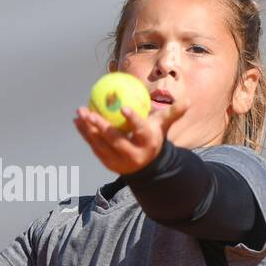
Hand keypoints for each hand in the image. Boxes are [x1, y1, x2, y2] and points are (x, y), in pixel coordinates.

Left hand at [73, 97, 187, 174]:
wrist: (147, 165)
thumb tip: (188, 99)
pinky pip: (94, 146)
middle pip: (115, 139)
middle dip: (101, 125)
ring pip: (101, 144)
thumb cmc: (154, 137)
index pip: (140, 130)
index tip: (123, 107)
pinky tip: (77, 121)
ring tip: (80, 112)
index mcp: (147, 143)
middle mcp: (133, 154)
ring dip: (88, 129)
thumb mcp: (163, 126)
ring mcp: (119, 161)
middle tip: (89, 110)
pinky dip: (85, 134)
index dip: (133, 120)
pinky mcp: (108, 163)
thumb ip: (173, 113)